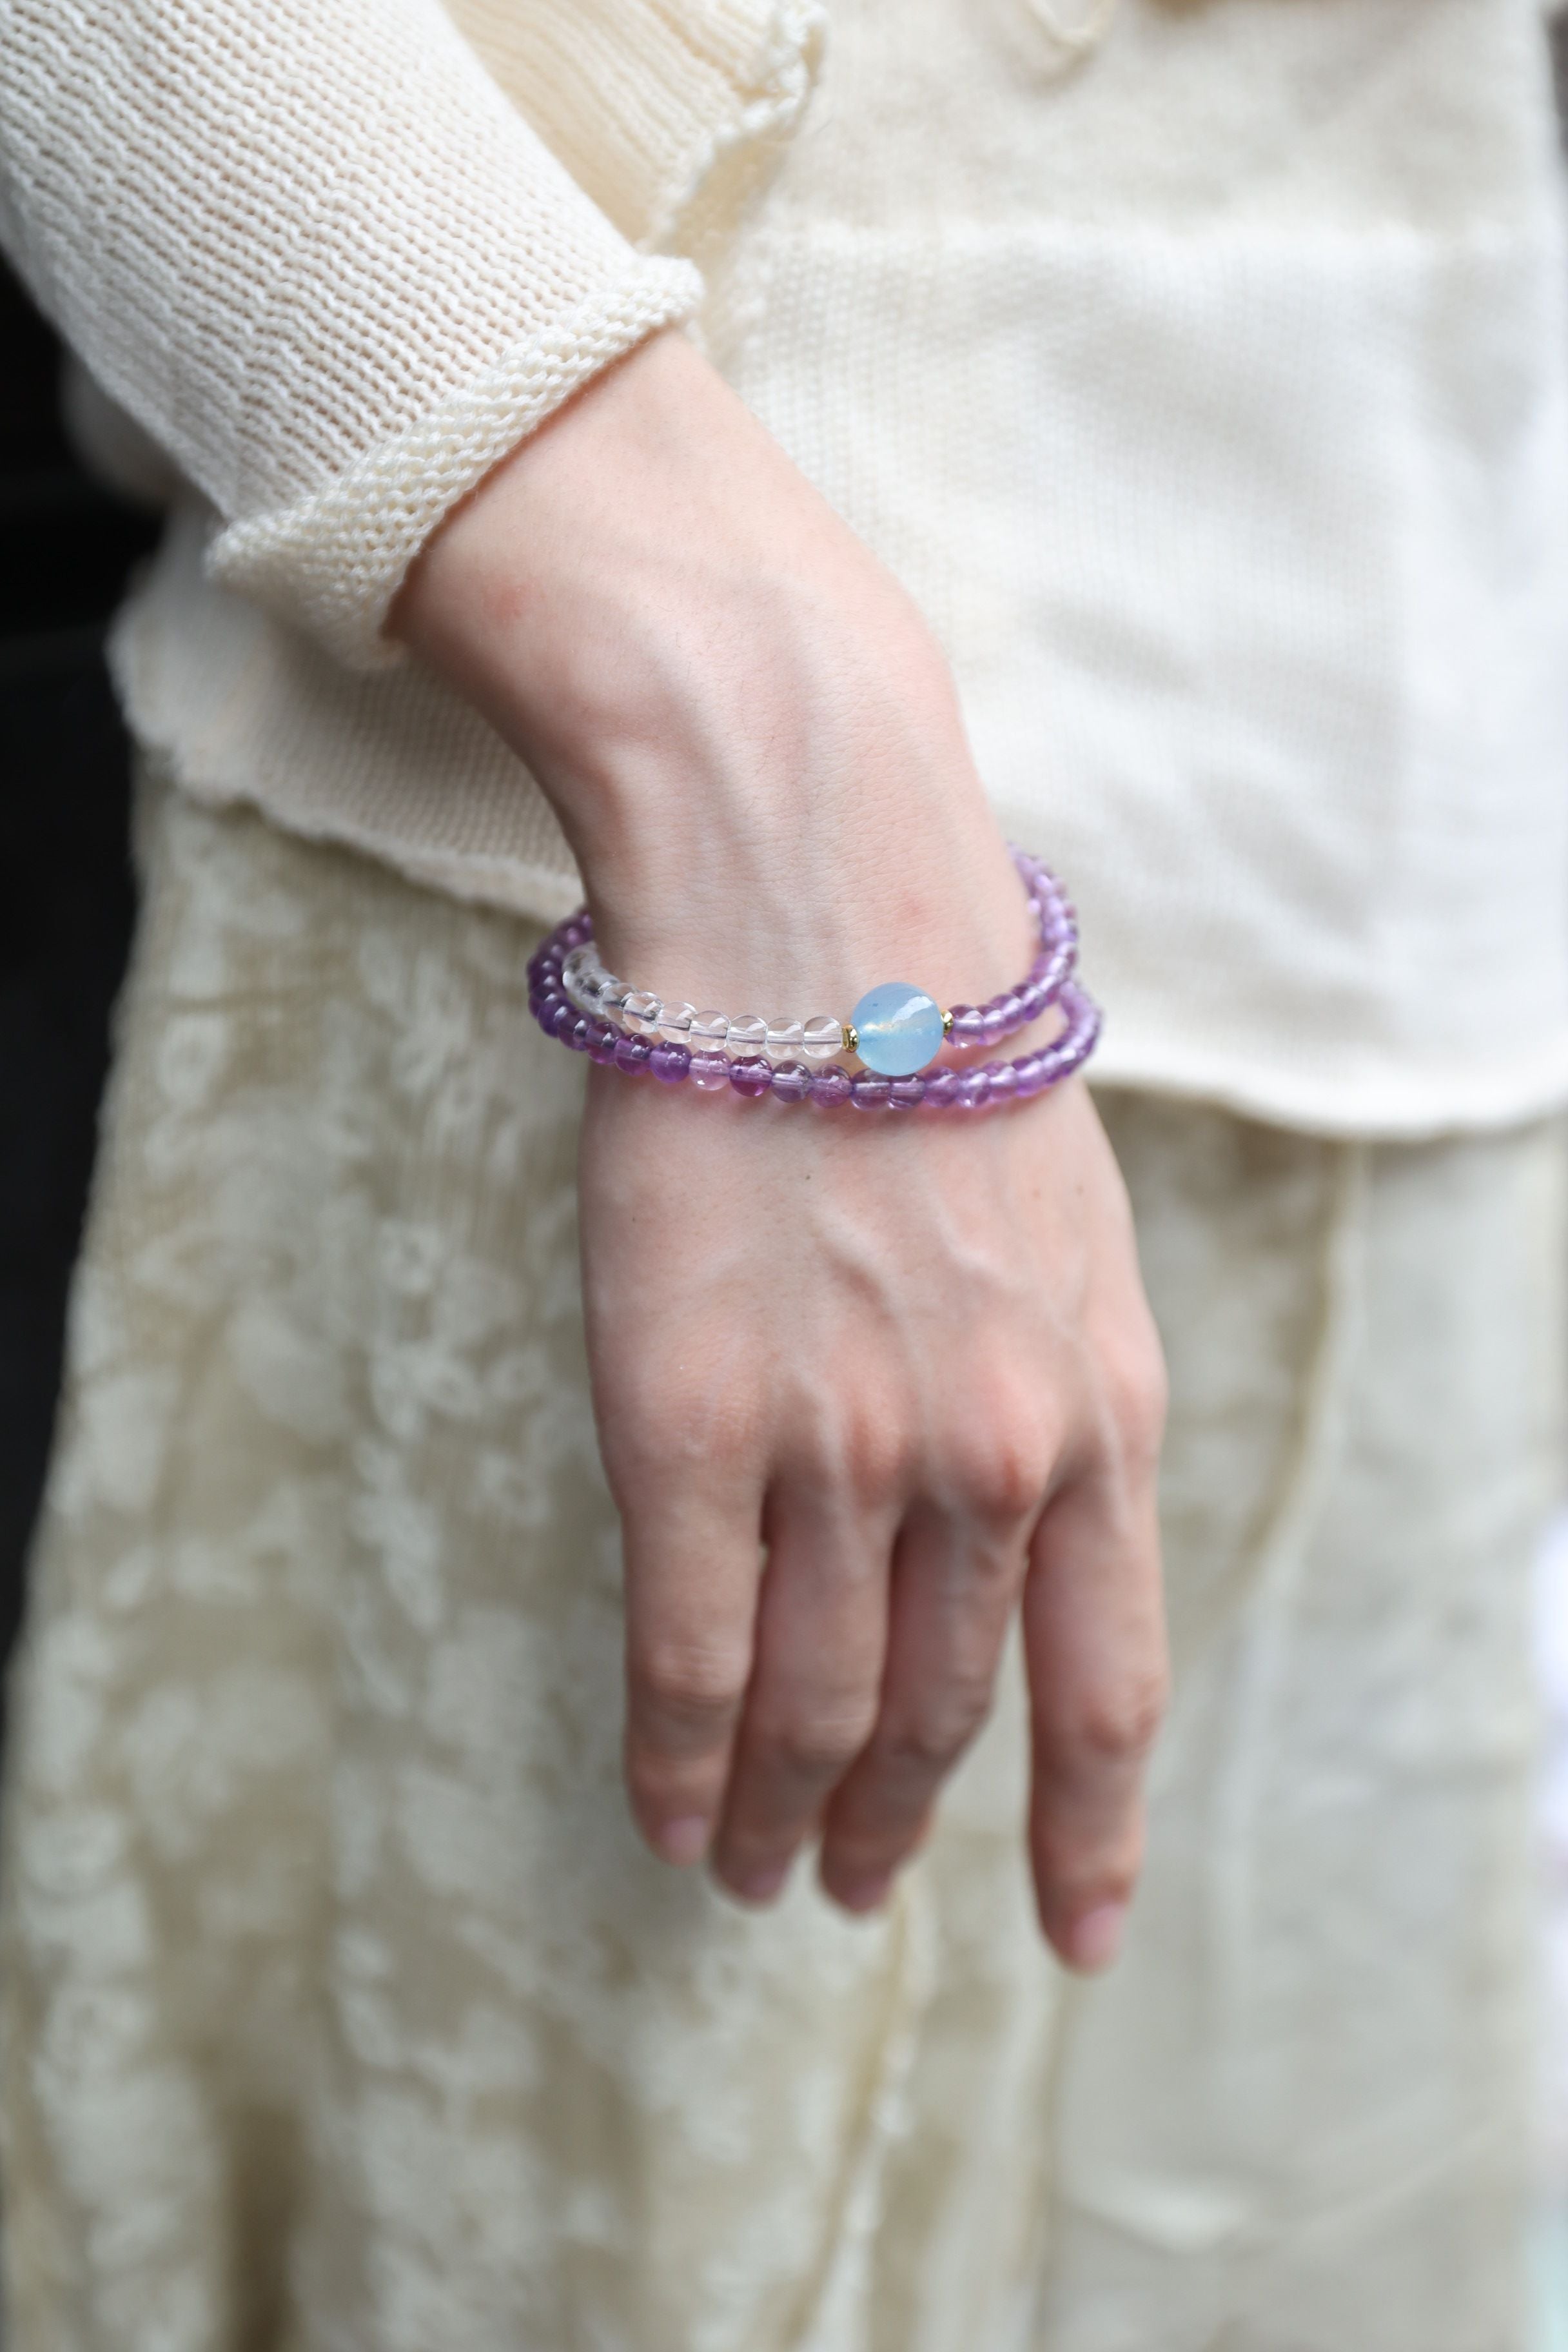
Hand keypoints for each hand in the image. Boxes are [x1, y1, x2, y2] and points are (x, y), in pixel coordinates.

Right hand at [396, 331, 1168, 1966]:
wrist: (809, 905)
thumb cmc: (931, 1047)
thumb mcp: (1071, 1232)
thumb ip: (1060, 1393)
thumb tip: (1020, 1524)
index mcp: (1104, 1411)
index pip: (1109, 1686)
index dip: (1089, 1834)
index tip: (1073, 1933)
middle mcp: (990, 1459)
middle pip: (947, 1716)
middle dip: (899, 1829)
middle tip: (851, 1889)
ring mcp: (839, 1450)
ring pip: (814, 1710)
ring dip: (783, 1815)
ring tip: (753, 1874)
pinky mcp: (686, 1425)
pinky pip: (688, 1657)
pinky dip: (678, 1758)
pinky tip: (669, 1812)